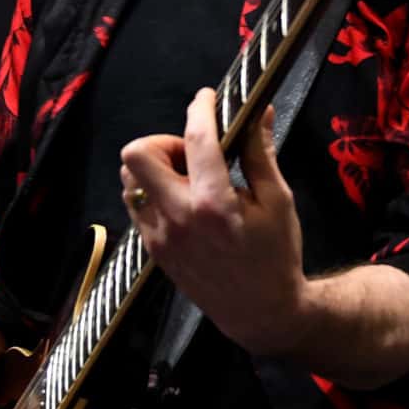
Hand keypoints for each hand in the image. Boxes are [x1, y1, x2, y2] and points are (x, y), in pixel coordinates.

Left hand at [118, 90, 309, 357]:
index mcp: (212, 203)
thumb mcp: (279, 201)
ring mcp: (157, 234)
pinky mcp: (151, 248)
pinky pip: (135, 203)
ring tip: (189, 178)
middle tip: (193, 153)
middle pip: (136, 154)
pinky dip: (153, 190)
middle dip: (163, 141)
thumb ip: (260, 153)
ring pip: (130, 178)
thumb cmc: (276, 255)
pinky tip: (182, 200)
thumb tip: (260, 110)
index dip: (201, 108)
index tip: (208, 97)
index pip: (195, 138)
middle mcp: (176, 216)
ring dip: (155, 167)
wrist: (259, 311)